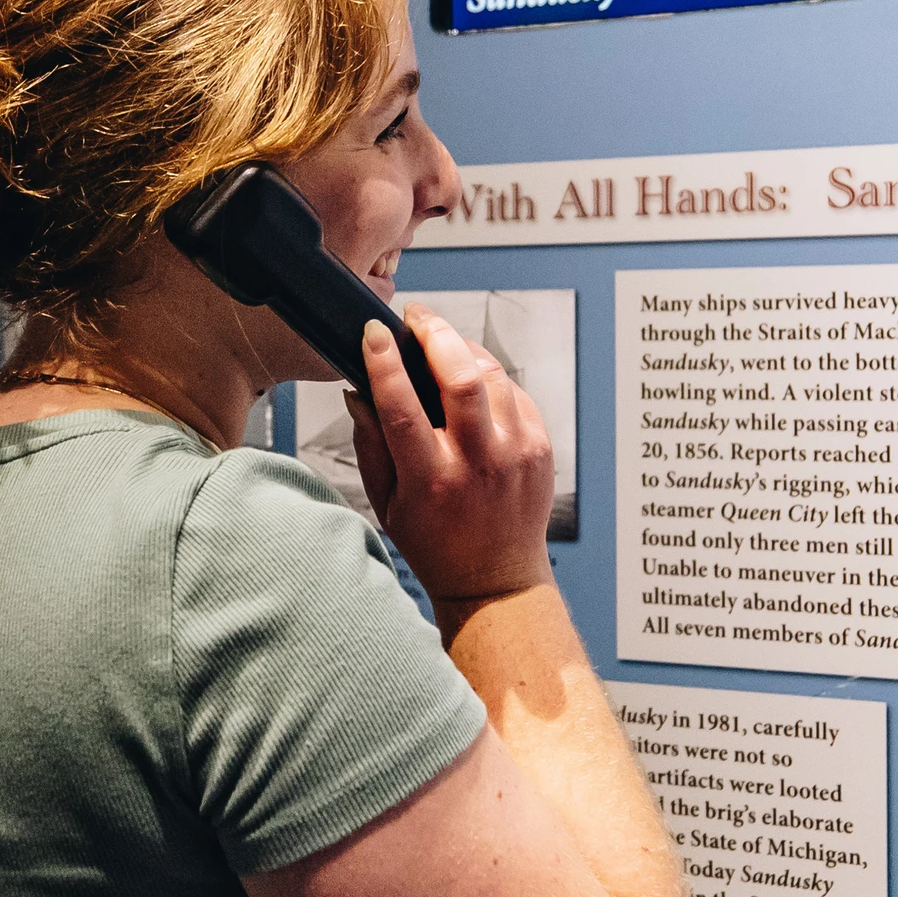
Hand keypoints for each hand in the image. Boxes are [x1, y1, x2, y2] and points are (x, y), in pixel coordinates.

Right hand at [344, 305, 554, 604]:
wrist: (496, 579)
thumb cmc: (433, 543)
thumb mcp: (385, 503)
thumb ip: (369, 444)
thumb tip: (357, 390)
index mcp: (431, 480)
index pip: (403, 406)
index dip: (384, 362)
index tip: (373, 332)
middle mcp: (477, 464)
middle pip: (461, 377)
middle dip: (435, 334)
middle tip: (417, 317)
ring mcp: (516, 455)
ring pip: (493, 376)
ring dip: (463, 349)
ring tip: (442, 343)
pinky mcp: (540, 449)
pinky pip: (515, 392)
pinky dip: (491, 377)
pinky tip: (472, 379)